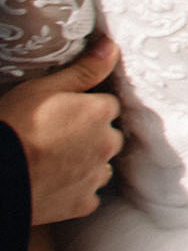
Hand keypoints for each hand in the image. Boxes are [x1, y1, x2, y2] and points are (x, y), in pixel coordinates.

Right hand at [0, 37, 123, 223]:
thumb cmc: (11, 127)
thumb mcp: (41, 90)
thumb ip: (84, 70)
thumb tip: (112, 47)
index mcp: (100, 113)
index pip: (107, 105)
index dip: (85, 108)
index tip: (63, 114)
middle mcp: (107, 144)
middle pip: (108, 135)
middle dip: (89, 135)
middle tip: (55, 138)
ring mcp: (95, 176)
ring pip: (100, 165)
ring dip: (85, 162)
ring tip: (52, 161)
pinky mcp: (82, 204)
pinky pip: (88, 193)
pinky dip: (75, 189)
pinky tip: (52, 183)